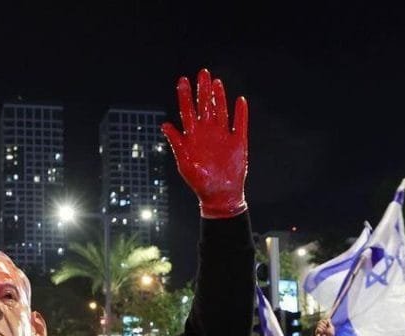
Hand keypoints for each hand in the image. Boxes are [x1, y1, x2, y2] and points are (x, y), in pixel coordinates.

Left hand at [161, 69, 247, 218]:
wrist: (218, 195)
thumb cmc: (199, 181)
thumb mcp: (184, 162)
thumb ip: (176, 143)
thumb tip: (164, 125)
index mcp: (193, 136)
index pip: (187, 111)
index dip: (185, 96)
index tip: (183, 80)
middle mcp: (207, 132)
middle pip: (205, 106)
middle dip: (202, 90)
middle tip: (202, 73)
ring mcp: (223, 135)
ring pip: (221, 111)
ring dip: (219, 97)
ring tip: (216, 82)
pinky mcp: (238, 141)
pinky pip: (240, 124)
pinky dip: (240, 113)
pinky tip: (239, 100)